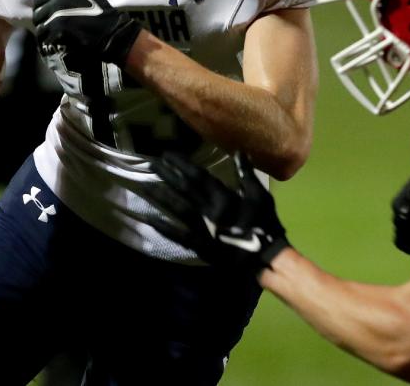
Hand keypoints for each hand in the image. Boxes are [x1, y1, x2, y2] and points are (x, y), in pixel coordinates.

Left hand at [32, 0, 141, 66]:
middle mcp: (54, 2)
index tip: (54, 15)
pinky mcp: (58, 33)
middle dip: (44, 21)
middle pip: (38, 15)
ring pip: (40, 28)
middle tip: (56, 28)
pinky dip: (51, 43)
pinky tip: (60, 43)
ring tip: (58, 37)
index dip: (44, 8)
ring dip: (47, 34)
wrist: (111, 31)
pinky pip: (46, 40)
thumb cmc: (100, 9)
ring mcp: (55, 18)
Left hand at [140, 152, 289, 271]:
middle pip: (184, 190)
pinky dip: (164, 228)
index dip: (182, 165)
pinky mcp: (199, 245)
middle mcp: (209, 211)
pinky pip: (178, 235)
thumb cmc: (264, 224)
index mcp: (224, 198)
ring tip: (144, 187)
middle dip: (167, 176)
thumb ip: (247, 175)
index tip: (167, 155)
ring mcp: (202, 229)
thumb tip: (238, 152)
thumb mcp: (260, 196)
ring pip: (177, 209)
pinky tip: (150, 220)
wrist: (265, 258)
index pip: (198, 176)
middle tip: (150, 164)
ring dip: (160, 198)